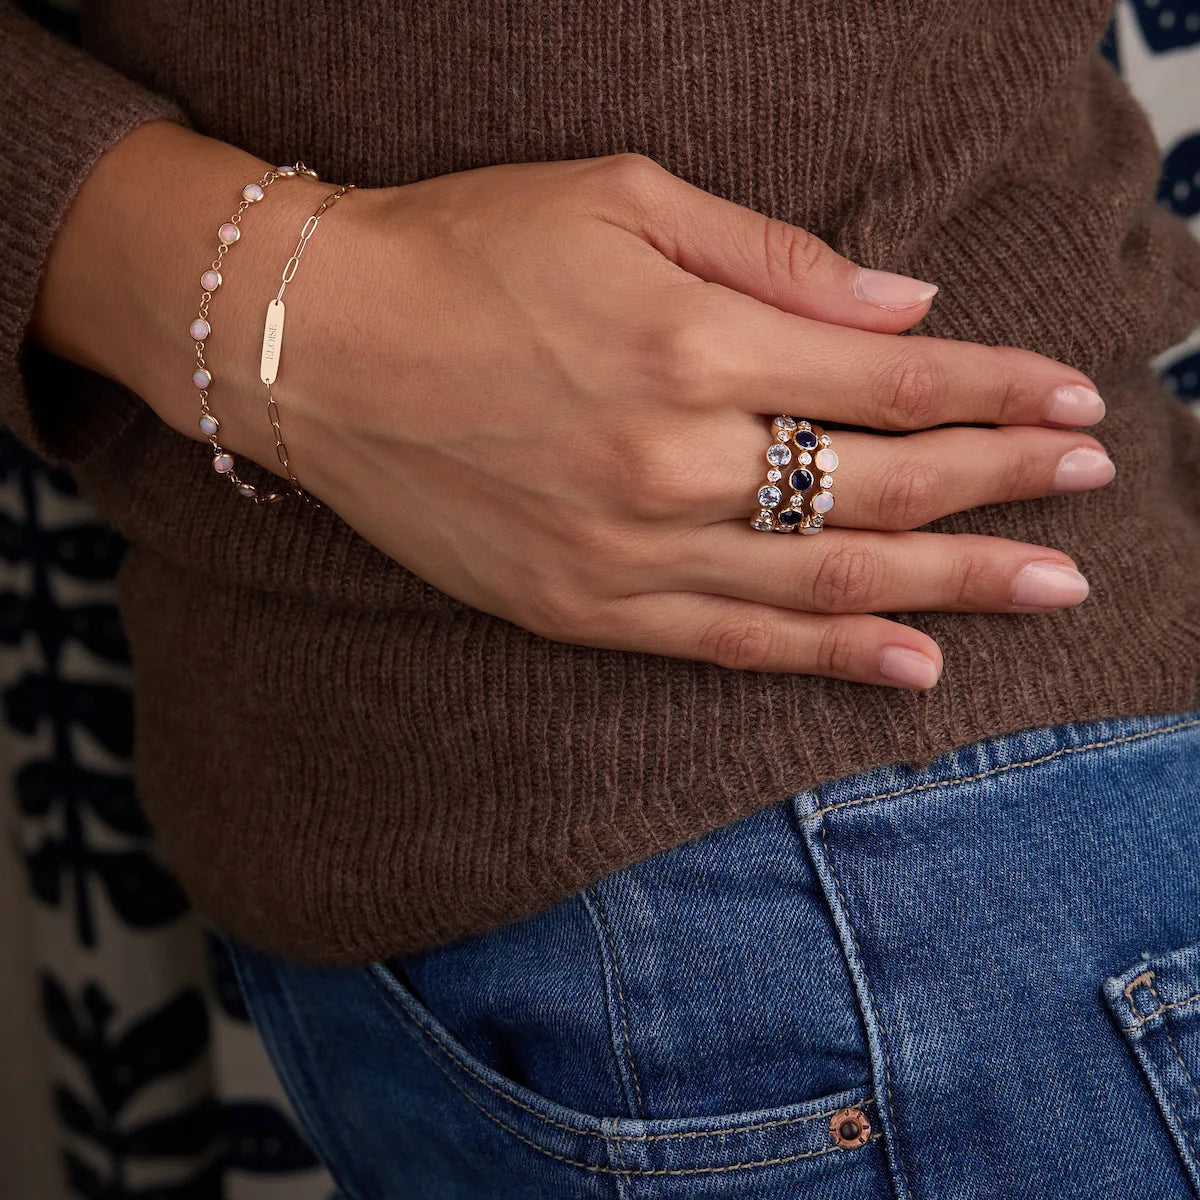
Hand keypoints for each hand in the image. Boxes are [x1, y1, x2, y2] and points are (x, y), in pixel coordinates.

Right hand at [36, 126, 1114, 689]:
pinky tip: (911, 666)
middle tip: (1089, 488)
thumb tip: (904, 306)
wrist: (319, 347)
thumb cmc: (463, 251)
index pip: (887, 379)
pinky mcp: (582, 608)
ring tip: (1047, 590)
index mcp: (688, 342)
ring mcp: (627, 548)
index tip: (1070, 399)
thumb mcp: (620, 202)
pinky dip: (827, 654)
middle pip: (879, 483)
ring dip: (951, 581)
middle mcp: (672, 457)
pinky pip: (729, 641)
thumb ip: (774, 260)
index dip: (993, 388)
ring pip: (824, 576)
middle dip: (1001, 482)